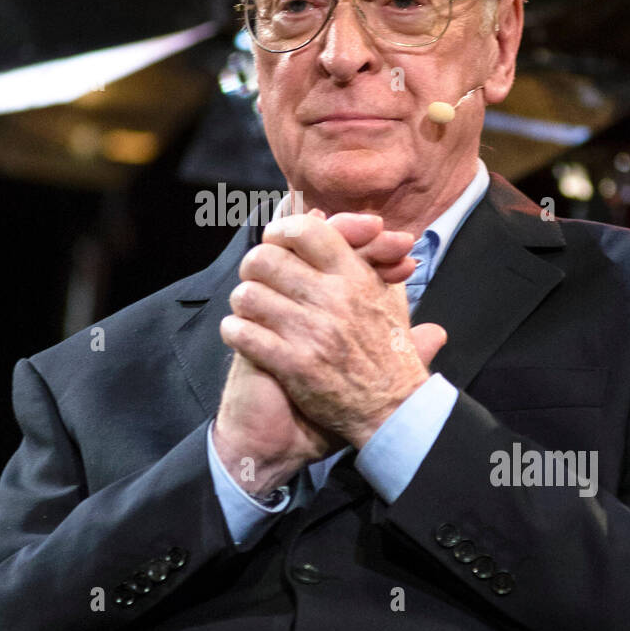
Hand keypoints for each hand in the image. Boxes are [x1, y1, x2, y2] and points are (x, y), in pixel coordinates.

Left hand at [221, 213, 447, 447]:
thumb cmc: (390, 353)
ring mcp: (311, 332)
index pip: (305, 231)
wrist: (394, 408)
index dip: (280, 233)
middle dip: (253, 269)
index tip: (274, 244)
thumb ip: (368, 259)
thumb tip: (344, 222)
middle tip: (256, 280)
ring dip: (243, 303)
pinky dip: (235, 331)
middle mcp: (333, 299)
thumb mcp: (389, 297)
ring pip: (248, 295)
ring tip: (250, 311)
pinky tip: (242, 334)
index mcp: (355, 277)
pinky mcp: (294, 365)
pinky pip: (244, 334)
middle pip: (265, 260)